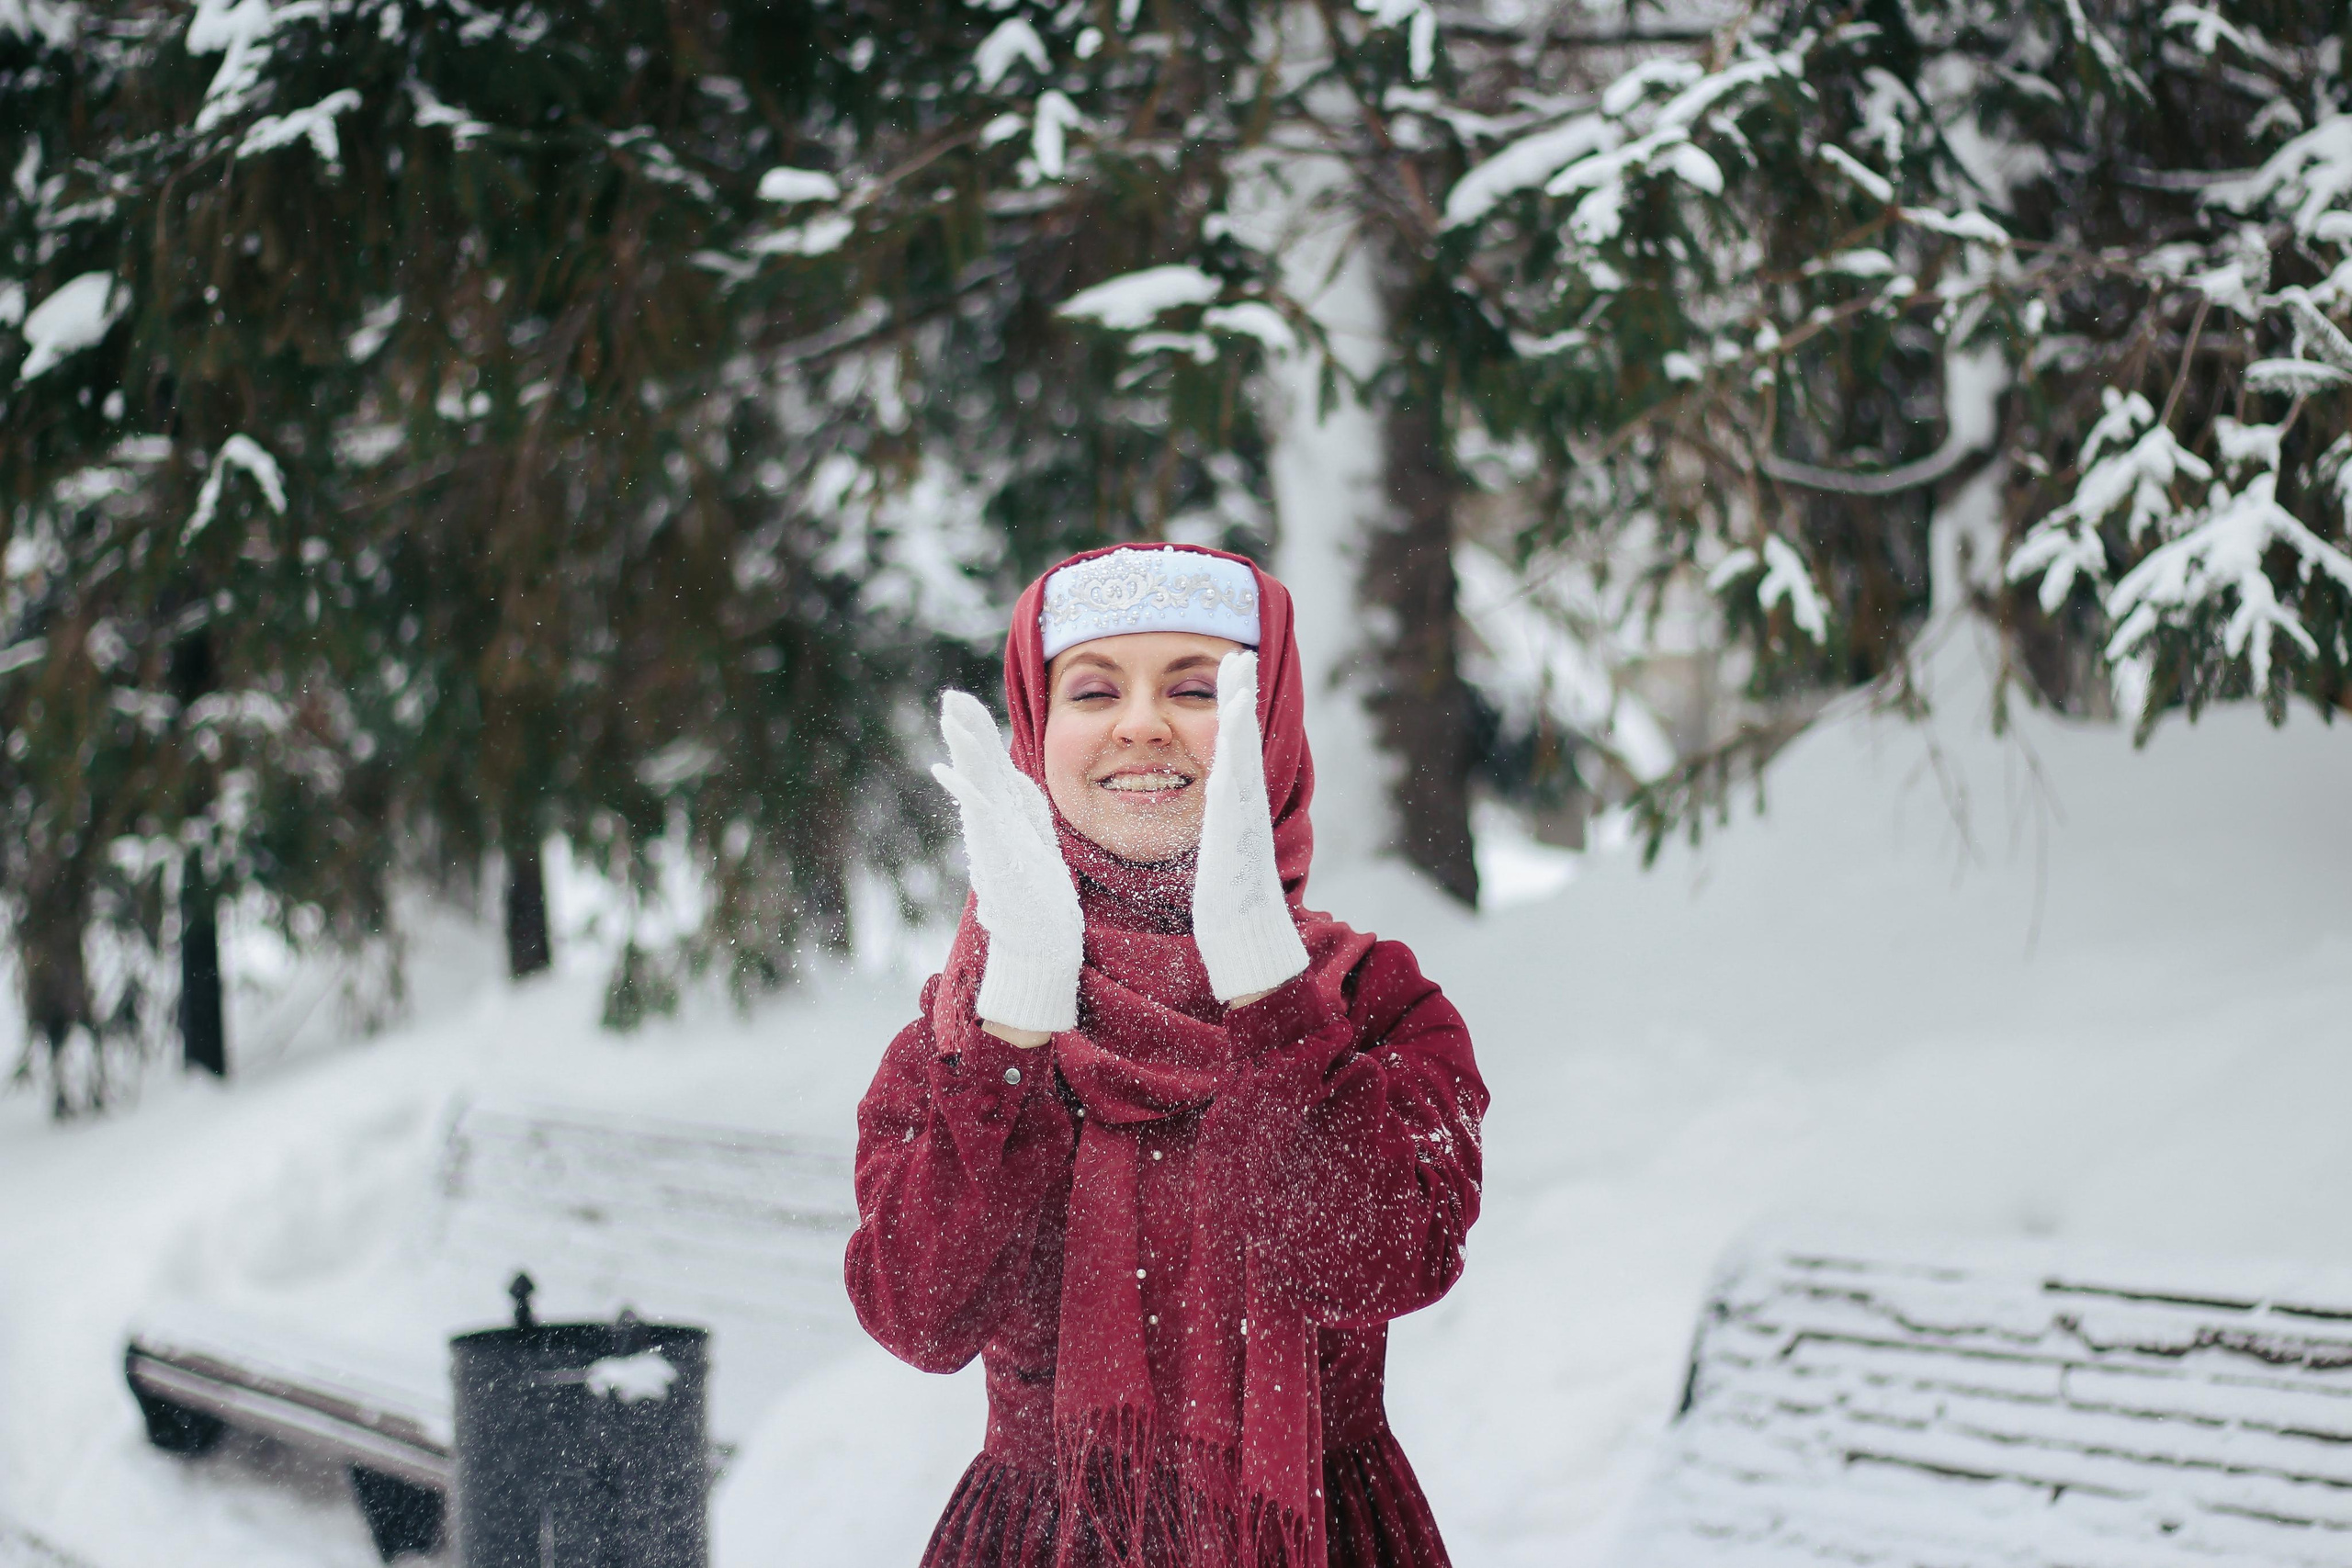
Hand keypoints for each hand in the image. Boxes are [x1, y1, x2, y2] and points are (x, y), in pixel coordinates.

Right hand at [932, 691, 1083, 1033]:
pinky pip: (981, 817)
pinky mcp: (999, 856)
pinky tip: (947, 772)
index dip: (977, 735)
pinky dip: (964, 793)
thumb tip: (1012, 775)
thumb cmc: (1041, 898)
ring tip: (951, 717)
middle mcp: (992, 825)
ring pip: (976, 785)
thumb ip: (1022, 806)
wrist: (1042, 945)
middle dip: (966, 731)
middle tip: (950, 697)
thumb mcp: (1036, 839)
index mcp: (1003, 817)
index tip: (962, 703)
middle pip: (977, 768)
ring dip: (964, 750)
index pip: (987, 767)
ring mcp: (993, 840)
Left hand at [1191, 651, 1308, 1003]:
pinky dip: (1230, 768)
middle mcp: (1242, 807)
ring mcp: (1240, 824)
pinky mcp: (1231, 845)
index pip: (1233, 744)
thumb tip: (1211, 790)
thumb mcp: (1220, 846)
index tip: (1233, 666)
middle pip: (1242, 740)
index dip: (1234, 704)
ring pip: (1239, 760)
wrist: (1247, 941)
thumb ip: (1218, 815)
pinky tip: (1224, 743)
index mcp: (1235, 804)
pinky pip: (1230, 799)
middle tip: (1242, 653)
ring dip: (1240, 720)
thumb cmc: (1229, 901)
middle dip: (1242, 696)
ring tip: (1239, 682)